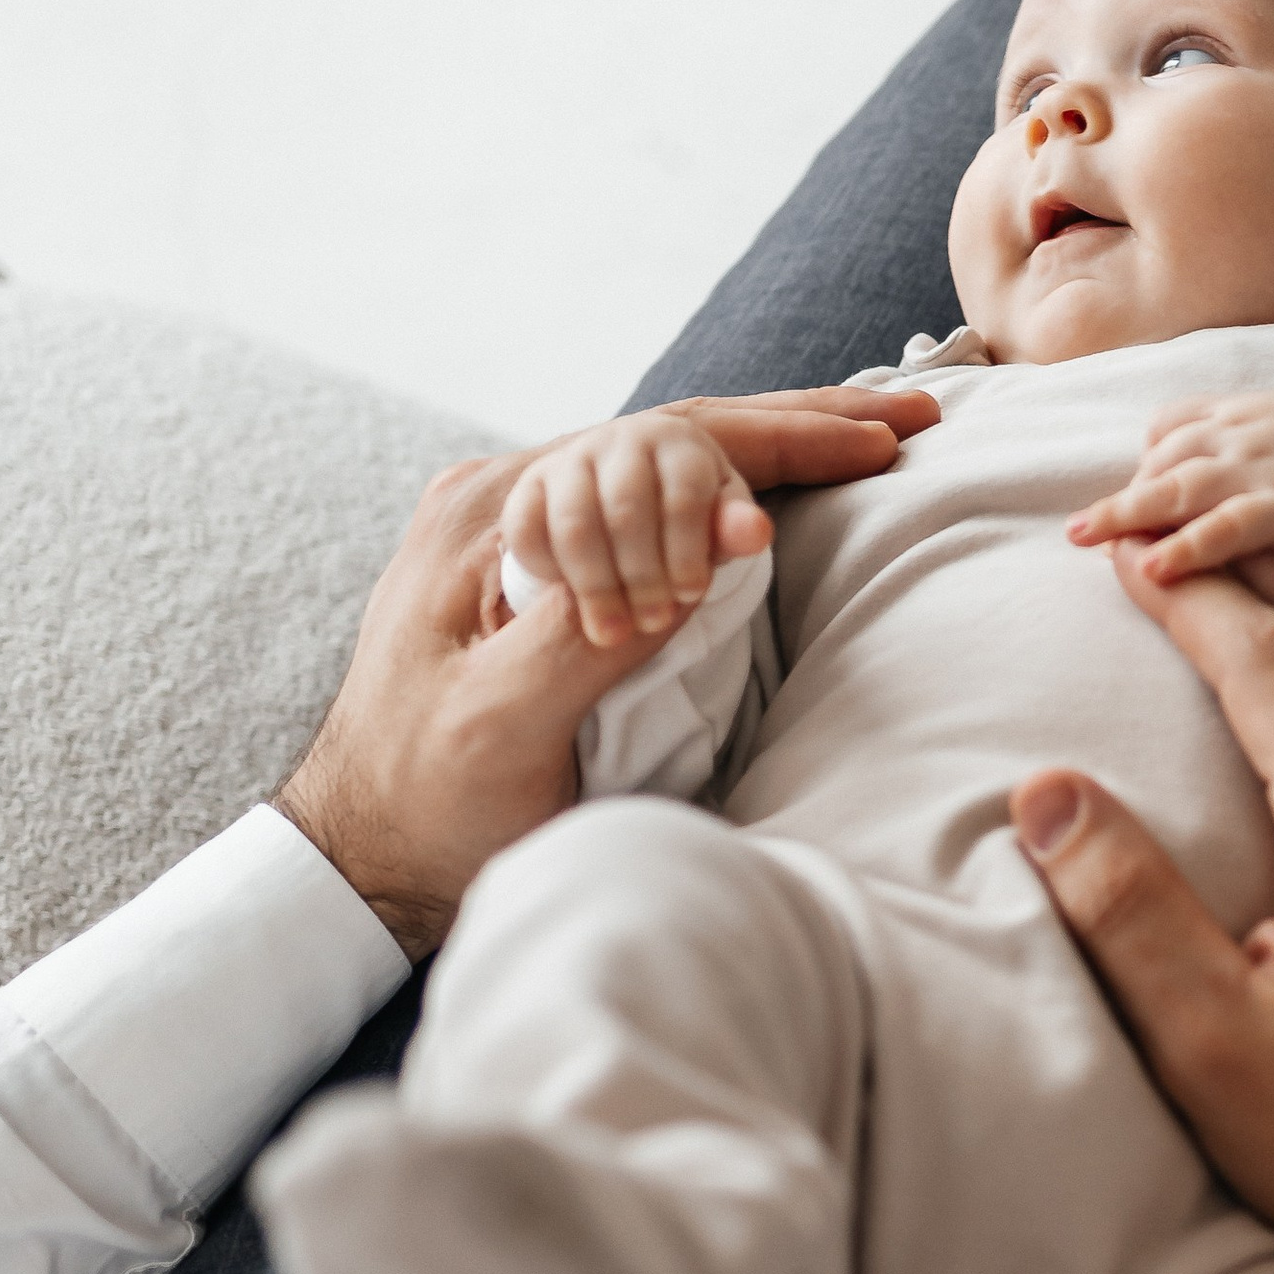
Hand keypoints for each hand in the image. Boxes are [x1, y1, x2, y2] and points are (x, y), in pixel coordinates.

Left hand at [274, 395, 932, 956]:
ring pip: (666, 459)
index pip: (659, 443)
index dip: (776, 451)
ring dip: (773, 446)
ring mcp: (523, 532)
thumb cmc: (425, 801)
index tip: (875, 459)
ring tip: (870, 434)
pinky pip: (647, 503)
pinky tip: (783, 486)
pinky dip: (731, 488)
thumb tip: (711, 552)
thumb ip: (589, 631)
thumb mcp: (498, 723)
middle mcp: (507, 500)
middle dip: (798, 424)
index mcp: (495, 516)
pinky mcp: (539, 575)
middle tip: (908, 417)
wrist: (365, 855)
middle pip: (672, 433)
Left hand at [1065, 386, 1273, 582]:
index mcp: (1248, 411)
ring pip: (1181, 487)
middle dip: (1122, 495)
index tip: (1137, 497)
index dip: (1149, 463)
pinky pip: (1230, 526)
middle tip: (1078, 530)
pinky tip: (1155, 568)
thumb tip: (1219, 470)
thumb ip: (1256, 443)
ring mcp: (1267, 466)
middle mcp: (1246, 432)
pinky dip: (1189, 546)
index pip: (1174, 426)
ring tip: (1085, 538)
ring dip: (1127, 513)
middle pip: (1165, 457)